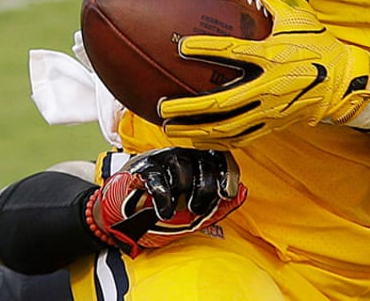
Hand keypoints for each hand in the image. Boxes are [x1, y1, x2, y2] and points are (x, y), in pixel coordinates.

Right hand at [87, 148, 246, 256]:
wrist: (126, 214)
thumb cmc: (164, 209)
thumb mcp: (196, 210)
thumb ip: (219, 204)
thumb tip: (243, 192)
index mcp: (197, 161)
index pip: (219, 157)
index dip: (227, 172)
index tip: (228, 192)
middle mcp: (181, 154)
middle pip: (203, 163)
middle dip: (205, 190)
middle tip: (198, 210)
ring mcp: (160, 159)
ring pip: (181, 170)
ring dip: (182, 196)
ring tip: (177, 212)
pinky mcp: (142, 168)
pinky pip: (158, 180)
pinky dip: (164, 200)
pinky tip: (164, 213)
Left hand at [158, 0, 369, 147]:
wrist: (344, 81)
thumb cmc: (318, 42)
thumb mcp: (297, 13)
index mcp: (274, 55)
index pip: (234, 53)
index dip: (206, 49)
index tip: (181, 45)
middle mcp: (270, 86)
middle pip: (223, 102)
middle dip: (189, 107)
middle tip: (163, 105)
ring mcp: (271, 110)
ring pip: (228, 127)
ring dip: (196, 130)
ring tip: (170, 128)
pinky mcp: (274, 125)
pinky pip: (241, 138)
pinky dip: (216, 141)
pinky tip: (194, 139)